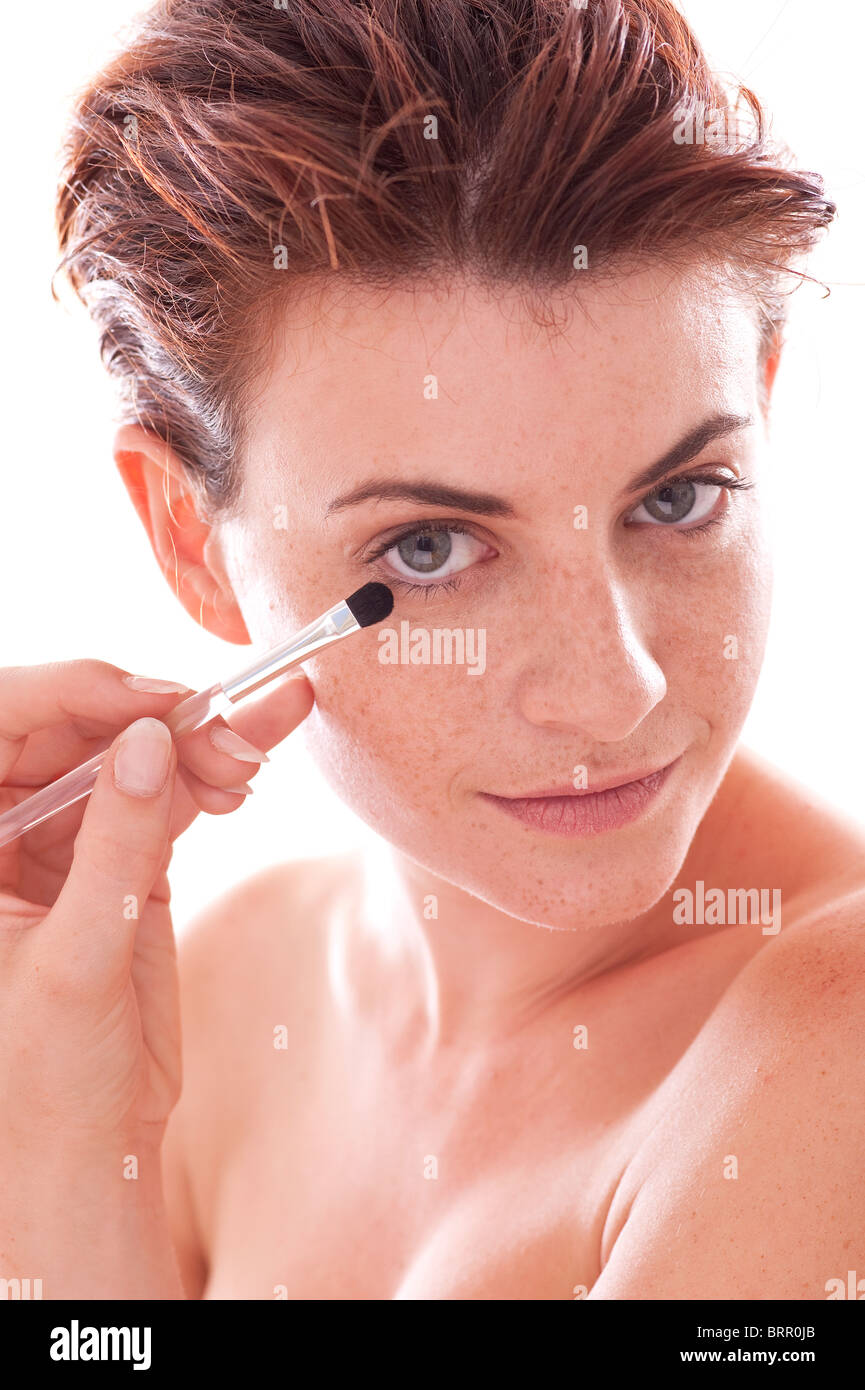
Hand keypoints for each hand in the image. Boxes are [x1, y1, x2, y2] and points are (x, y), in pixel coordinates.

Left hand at [0, 659, 313, 1148]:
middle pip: (75, 729)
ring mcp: (68, 839)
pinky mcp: (125, 859)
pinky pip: (168, 795)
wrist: (91, 1147)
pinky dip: (211, 774)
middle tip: (223, 722)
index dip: (70, 695)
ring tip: (257, 738)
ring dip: (198, 737)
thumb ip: (113, 846)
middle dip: (152, 716)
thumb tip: (148, 741)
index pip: (0, 724)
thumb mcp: (74, 957)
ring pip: (131, 755)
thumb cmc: (39, 1076)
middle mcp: (5, 825)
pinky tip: (252, 760)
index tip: (148, 702)